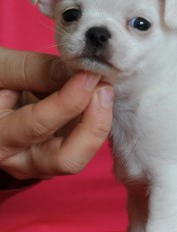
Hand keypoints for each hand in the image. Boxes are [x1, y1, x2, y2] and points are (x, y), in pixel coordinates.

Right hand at [0, 47, 113, 179]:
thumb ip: (28, 69)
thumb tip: (68, 72)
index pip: (38, 125)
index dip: (70, 100)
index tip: (89, 74)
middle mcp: (18, 160)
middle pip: (67, 159)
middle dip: (94, 124)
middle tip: (104, 88)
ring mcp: (41, 163)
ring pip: (81, 156)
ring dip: (98, 123)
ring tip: (102, 89)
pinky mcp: (57, 156)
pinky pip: (83, 146)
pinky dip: (95, 122)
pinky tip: (98, 97)